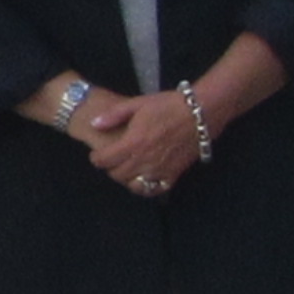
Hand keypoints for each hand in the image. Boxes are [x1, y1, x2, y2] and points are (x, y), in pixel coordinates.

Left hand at [83, 89, 205, 198]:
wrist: (200, 114)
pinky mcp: (174, 174)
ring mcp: (160, 170)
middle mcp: (144, 160)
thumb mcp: (137, 104)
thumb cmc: (167, 105)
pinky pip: (155, 189)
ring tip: (126, 169)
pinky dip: (146, 188)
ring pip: (134, 185)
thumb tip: (94, 124)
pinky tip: (143, 179)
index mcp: (132, 143)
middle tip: (111, 160)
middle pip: (117, 175)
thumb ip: (113, 115)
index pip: (105, 160)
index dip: (96, 159)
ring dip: (126, 179)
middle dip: (110, 168)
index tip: (96, 155)